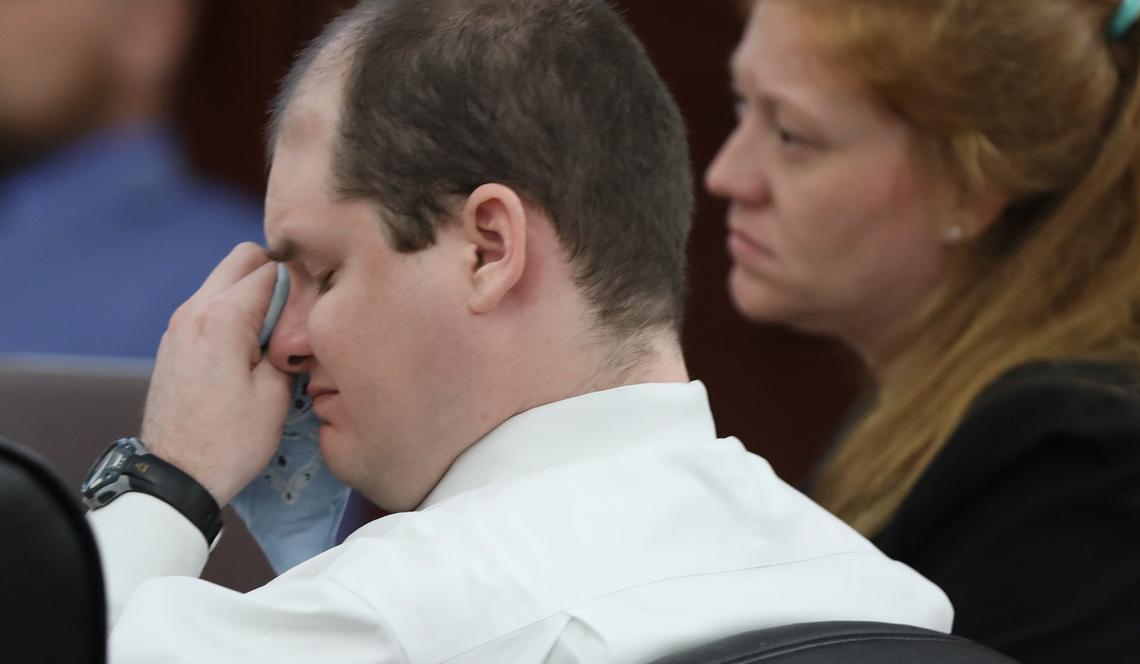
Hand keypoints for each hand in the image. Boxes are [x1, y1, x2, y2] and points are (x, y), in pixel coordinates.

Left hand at [141, 243, 292, 506]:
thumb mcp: (276, 393)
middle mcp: (194, 309)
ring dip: (252, 291)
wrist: (176, 477)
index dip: (302, 280)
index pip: (272, 267)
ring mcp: (179, 324)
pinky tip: (251, 344)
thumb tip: (298, 319)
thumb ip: (288, 343)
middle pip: (242, 258)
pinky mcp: (174, 341)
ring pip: (224, 278)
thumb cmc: (231, 441)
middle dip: (275, 272)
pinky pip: (210, 303)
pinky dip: (233, 309)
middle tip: (298, 309)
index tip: (317, 305)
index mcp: (222, 317)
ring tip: (277, 330)